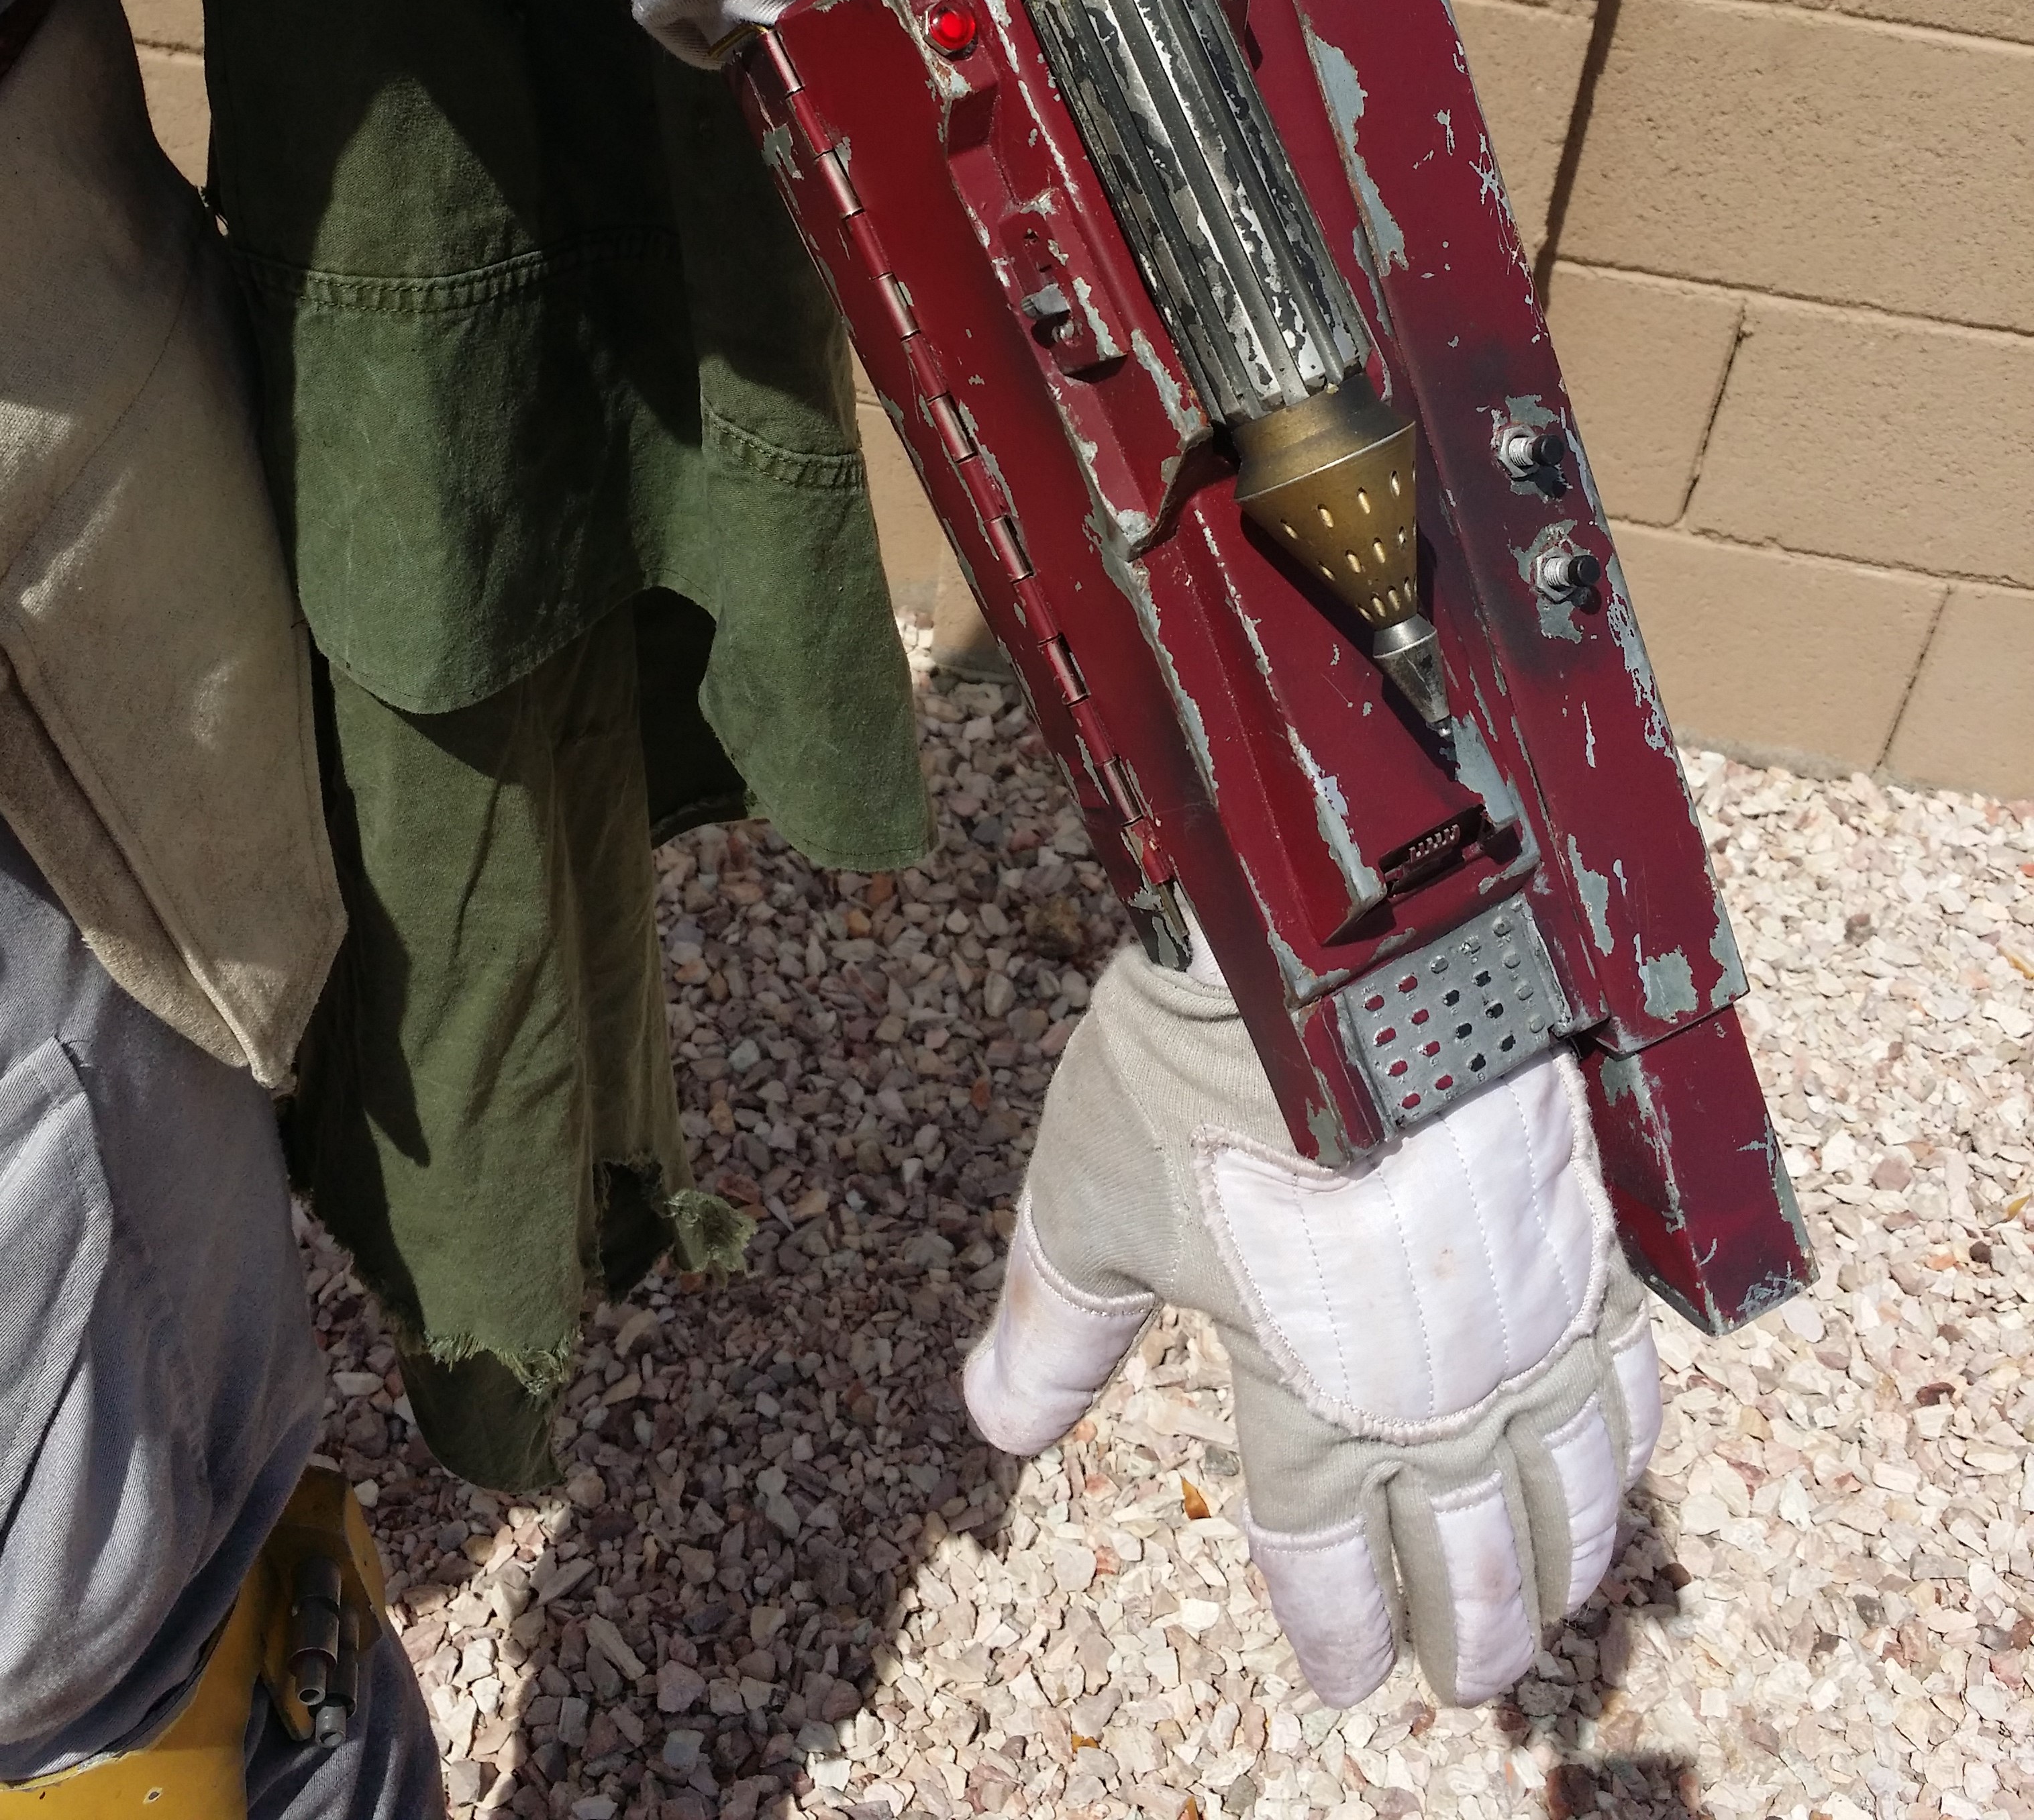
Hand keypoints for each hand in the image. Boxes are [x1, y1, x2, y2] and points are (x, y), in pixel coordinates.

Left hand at [963, 945, 1660, 1706]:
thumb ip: (1053, 1329)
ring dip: (1564, 1556)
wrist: (1335, 945)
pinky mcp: (1585, 1232)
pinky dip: (1628, 1436)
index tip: (1349, 1679)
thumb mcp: (1089, 1205)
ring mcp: (1529, 1314)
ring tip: (1555, 1602)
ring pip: (1572, 1481)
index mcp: (1312, 1404)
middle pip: (1475, 1553)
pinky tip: (1621, 1453)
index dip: (1343, 1631)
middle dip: (1473, 1627)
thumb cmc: (1195, 1075)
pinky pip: (1630, 1370)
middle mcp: (1439, 1387)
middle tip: (1469, 1679)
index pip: (1336, 1566)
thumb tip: (996, 1424)